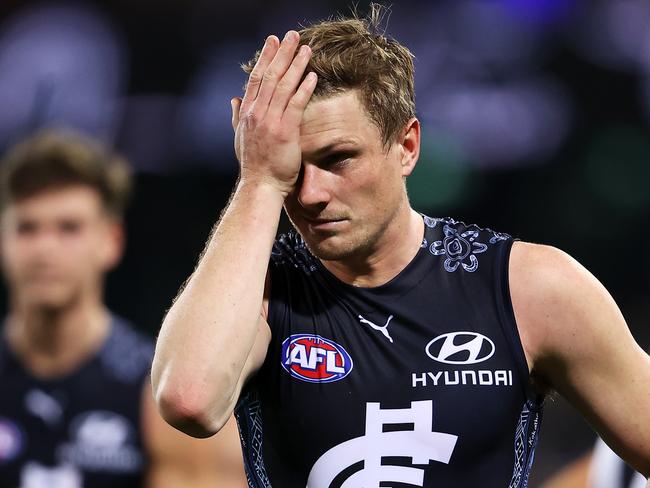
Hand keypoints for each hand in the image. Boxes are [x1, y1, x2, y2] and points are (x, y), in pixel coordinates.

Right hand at [231, 31, 316, 196]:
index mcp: (247, 114)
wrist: (260, 186)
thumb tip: (234, 99)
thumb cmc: (254, 166)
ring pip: (283, 86)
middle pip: (269, 76)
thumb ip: (237, 117)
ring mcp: (270, 122)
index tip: (272, 41)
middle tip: (292, 35)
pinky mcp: (285, 131)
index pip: (255, 79)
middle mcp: (256, 114)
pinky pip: (295, 104)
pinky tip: (312, 75)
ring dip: (295, 65)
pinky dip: (303, 88)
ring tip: (306, 49)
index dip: (265, 58)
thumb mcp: (240, 138)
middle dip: (281, 54)